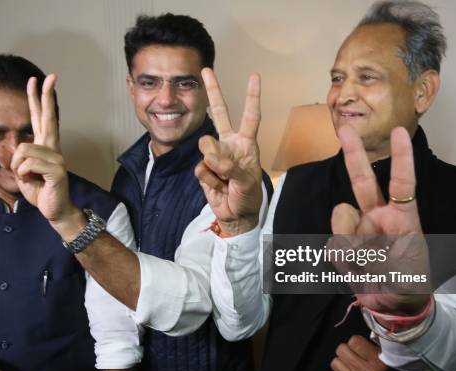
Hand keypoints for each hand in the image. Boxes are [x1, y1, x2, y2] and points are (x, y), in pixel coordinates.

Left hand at [8, 75, 84, 238]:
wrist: (54, 210)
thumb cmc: (39, 191)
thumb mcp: (19, 174)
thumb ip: (10, 159)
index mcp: (45, 147)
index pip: (41, 118)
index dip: (39, 100)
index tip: (39, 80)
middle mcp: (53, 148)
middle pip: (47, 117)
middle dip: (46, 96)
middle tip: (51, 76)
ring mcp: (56, 158)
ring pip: (23, 149)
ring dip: (18, 167)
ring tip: (28, 178)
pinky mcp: (56, 169)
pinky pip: (28, 164)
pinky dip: (23, 174)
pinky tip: (33, 181)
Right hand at [194, 68, 262, 235]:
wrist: (235, 215)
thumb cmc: (247, 196)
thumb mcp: (246, 182)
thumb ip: (229, 166)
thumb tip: (209, 155)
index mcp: (246, 144)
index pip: (250, 117)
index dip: (252, 97)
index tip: (254, 76)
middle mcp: (229, 144)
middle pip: (220, 113)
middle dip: (213, 91)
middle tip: (206, 71)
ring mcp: (214, 155)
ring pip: (206, 150)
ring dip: (215, 168)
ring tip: (226, 181)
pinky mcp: (203, 168)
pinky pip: (200, 169)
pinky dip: (209, 180)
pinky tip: (218, 186)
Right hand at [330, 125, 429, 314]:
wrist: (392, 306)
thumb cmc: (409, 284)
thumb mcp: (405, 273)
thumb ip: (379, 256)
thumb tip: (354, 244)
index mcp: (402, 217)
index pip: (402, 184)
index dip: (401, 159)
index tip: (398, 133)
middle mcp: (377, 216)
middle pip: (363, 180)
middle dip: (354, 153)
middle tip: (345, 128)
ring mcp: (358, 229)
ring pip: (341, 217)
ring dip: (350, 242)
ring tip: (367, 266)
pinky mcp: (342, 244)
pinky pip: (333, 243)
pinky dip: (343, 260)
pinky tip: (357, 271)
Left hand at [331, 336, 425, 370]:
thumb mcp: (393, 358)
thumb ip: (376, 347)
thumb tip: (360, 336)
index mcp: (379, 363)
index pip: (354, 341)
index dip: (356, 342)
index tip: (362, 345)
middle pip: (341, 350)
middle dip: (347, 350)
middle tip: (355, 354)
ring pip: (335, 363)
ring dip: (343, 362)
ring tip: (352, 364)